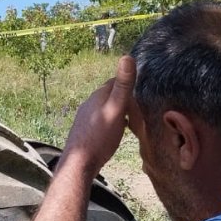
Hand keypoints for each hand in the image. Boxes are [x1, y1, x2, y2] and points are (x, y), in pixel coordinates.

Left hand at [59, 55, 136, 176]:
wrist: (79, 164)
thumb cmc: (100, 137)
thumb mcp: (116, 110)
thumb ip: (123, 86)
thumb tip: (127, 56)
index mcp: (98, 95)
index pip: (116, 82)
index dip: (130, 88)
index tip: (141, 102)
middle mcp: (90, 103)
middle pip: (112, 96)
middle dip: (126, 103)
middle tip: (138, 119)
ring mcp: (85, 117)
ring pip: (106, 109)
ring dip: (119, 115)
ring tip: (129, 128)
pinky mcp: (84, 130)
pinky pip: (101, 121)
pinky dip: (111, 124)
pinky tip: (113, 136)